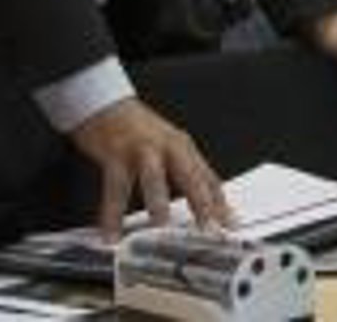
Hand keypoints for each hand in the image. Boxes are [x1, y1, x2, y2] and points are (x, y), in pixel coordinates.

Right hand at [69, 98, 230, 239]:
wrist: (107, 104)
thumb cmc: (139, 130)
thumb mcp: (169, 146)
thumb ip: (188, 174)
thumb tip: (209, 203)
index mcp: (183, 147)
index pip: (207, 177)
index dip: (219, 203)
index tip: (230, 225)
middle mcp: (166, 146)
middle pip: (189, 175)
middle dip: (200, 201)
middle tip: (207, 227)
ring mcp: (142, 149)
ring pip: (153, 175)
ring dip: (158, 200)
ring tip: (160, 224)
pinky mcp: (116, 153)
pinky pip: (115, 187)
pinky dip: (112, 213)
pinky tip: (112, 232)